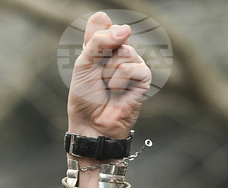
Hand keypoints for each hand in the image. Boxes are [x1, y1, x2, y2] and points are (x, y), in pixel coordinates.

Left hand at [68, 11, 151, 142]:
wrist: (91, 123)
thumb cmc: (85, 96)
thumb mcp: (83, 65)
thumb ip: (98, 42)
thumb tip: (125, 29)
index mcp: (102, 47)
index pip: (103, 23)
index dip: (98, 30)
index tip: (91, 42)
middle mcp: (120, 52)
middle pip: (115, 36)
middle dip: (100, 59)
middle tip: (97, 77)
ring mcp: (133, 64)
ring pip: (125, 52)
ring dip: (108, 72)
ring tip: (107, 87)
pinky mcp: (143, 78)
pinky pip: (133, 68)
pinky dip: (119, 81)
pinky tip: (117, 92)